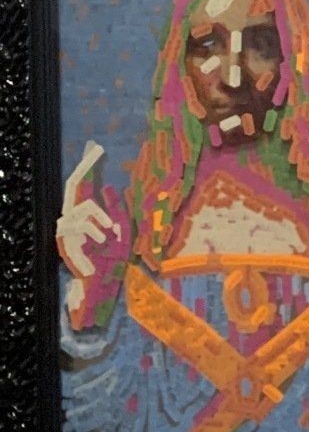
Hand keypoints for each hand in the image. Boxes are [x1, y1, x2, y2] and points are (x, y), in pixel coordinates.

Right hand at [56, 142, 129, 322]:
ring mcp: (66, 227)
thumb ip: (116, 210)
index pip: (86, 185)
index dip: (90, 166)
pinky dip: (97, 232)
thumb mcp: (122, 231)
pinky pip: (82, 224)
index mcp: (87, 214)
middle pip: (74, 184)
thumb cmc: (113, 258)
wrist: (103, 283)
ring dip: (103, 220)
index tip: (96, 148)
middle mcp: (73, 217)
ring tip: (110, 236)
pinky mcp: (63, 239)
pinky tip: (103, 242)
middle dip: (86, 165)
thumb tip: (109, 187)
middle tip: (98, 148)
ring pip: (85, 206)